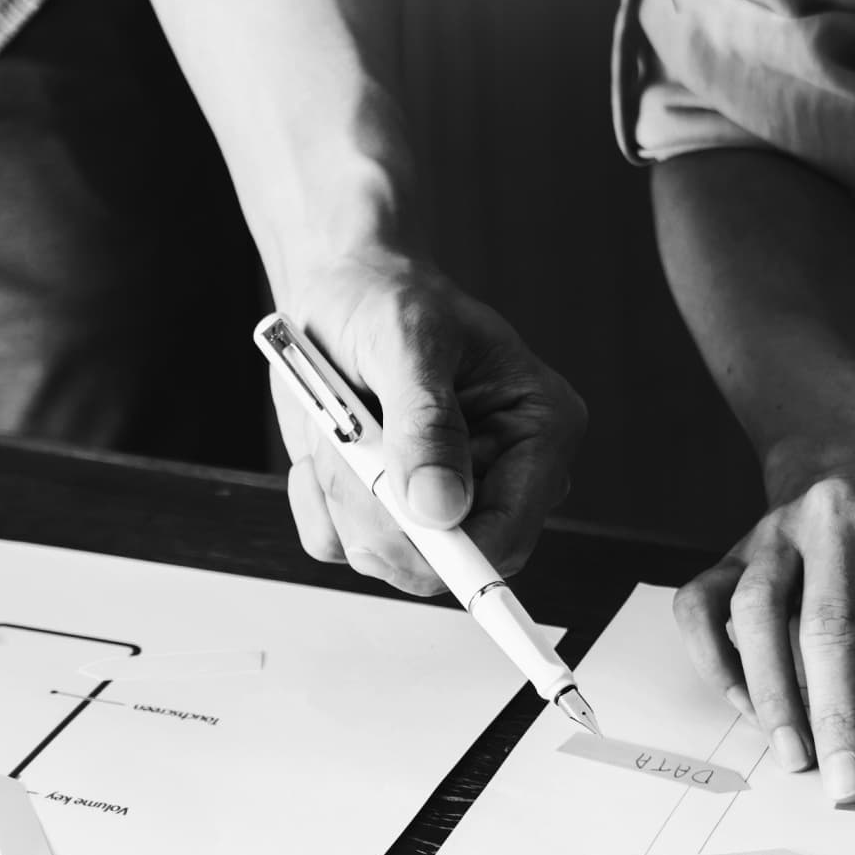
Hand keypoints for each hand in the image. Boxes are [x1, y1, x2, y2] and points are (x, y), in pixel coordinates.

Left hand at [272, 257, 584, 594]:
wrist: (340, 294)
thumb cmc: (388, 299)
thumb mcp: (407, 342)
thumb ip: (425, 424)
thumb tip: (440, 506)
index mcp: (537, 431)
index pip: (512, 531)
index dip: (457, 555)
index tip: (399, 544)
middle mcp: (499, 478)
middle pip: (446, 559)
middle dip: (379, 512)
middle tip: (346, 445)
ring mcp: (443, 502)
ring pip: (383, 554)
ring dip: (342, 493)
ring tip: (342, 423)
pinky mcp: (389, 514)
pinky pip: (339, 543)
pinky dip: (317, 497)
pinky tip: (326, 445)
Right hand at [673, 456, 854, 801]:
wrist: (852, 464)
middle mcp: (834, 515)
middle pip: (828, 625)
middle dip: (838, 716)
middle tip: (847, 785)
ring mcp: (773, 531)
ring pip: (756, 613)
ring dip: (774, 695)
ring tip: (796, 757)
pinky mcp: (730, 551)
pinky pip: (700, 606)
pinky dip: (716, 661)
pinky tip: (747, 707)